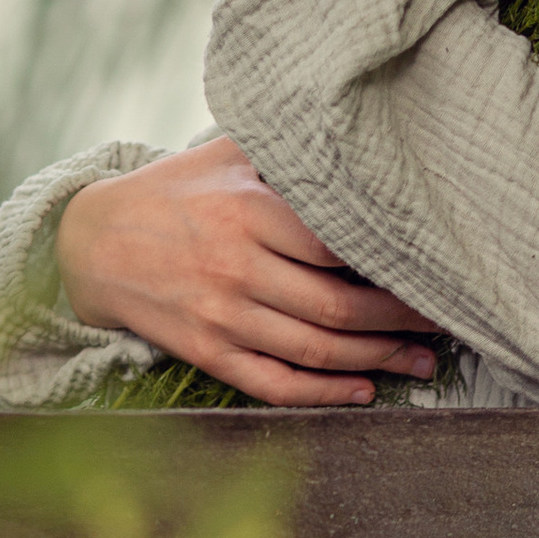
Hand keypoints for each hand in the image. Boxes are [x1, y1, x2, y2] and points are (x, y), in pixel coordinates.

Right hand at [55, 133, 442, 406]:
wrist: (92, 242)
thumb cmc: (176, 191)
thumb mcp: (228, 154)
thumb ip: (289, 152)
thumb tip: (366, 143)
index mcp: (249, 211)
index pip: (339, 245)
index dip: (392, 262)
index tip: (432, 267)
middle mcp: (236, 266)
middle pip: (338, 307)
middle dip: (401, 321)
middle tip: (446, 323)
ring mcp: (220, 316)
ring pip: (315, 351)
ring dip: (377, 362)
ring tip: (421, 363)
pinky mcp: (206, 352)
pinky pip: (274, 385)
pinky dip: (323, 395)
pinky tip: (362, 392)